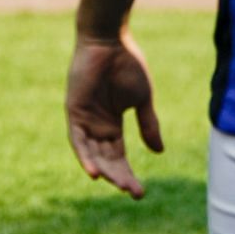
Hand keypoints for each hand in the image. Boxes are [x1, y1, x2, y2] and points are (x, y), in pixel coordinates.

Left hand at [66, 31, 163, 198]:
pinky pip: (77, 140)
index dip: (128, 174)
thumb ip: (147, 125)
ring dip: (105, 171)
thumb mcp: (142, 100)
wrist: (110, 40)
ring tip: (120, 186)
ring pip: (93, 154)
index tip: (140, 193)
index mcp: (111, 124)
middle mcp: (96, 126)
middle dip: (119, 177)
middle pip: (107, 159)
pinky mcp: (74, 112)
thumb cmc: (127, 64)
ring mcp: (84, 120)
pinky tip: (94, 173)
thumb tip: (159, 152)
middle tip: (134, 192)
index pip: (118, 156)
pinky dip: (85, 156)